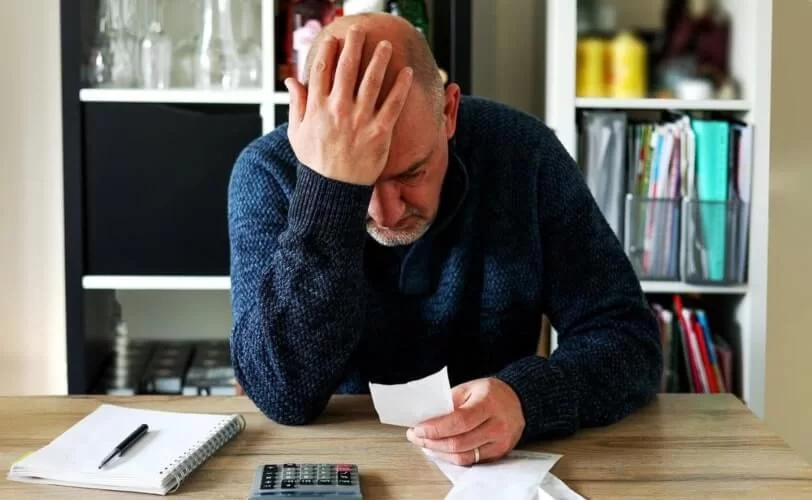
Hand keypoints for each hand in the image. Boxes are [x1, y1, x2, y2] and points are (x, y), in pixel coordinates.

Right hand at [285, 25, 413, 185]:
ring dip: (379, 59)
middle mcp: (338, 110)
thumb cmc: (316, 164)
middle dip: (354, 45)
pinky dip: (400, 87)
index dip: (328, 50)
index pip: (322, 70)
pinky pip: (392, 104)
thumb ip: (296, 104)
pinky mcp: (379, 132)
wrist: (333, 191)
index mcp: (317, 108)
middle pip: (346, 68)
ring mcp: (360, 120)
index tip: (334, 38)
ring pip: (371, 81)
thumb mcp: (297, 134)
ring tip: (385, 46)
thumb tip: (291, 81)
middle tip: (360, 32)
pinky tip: (406, 73)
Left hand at [406, 377, 524, 465]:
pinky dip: (452, 456)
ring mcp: (500, 441)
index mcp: (488, 403)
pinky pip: (471, 460)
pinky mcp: (499, 453)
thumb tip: (425, 418)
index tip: (418, 428)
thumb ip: (448, 403)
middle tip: (416, 436)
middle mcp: (497, 424)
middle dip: (432, 441)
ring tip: (426, 442)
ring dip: (439, 451)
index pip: (459, 421)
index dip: (436, 428)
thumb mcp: (469, 388)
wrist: (518, 401)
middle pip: (459, 442)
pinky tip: (442, 449)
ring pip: (463, 455)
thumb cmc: (490, 393)